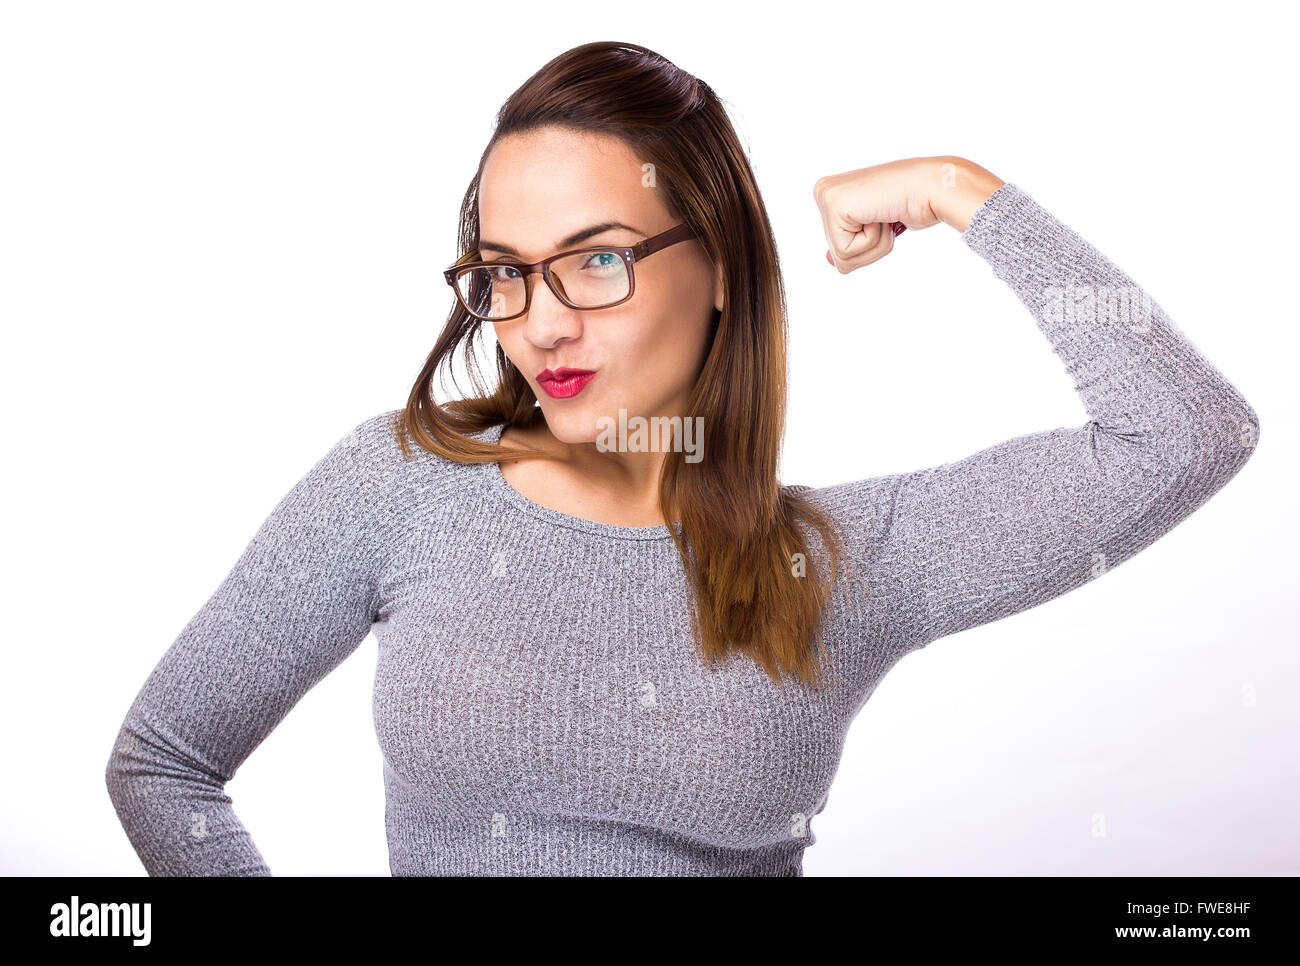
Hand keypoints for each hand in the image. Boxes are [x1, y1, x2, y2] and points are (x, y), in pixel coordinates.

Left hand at [812, 156, 1005, 272]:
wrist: (933, 187)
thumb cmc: (912, 203)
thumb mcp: (874, 228)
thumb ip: (849, 243)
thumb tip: (830, 261)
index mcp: (829, 194)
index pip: (837, 249)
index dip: (868, 245)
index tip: (881, 216)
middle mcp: (822, 192)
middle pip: (837, 256)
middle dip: (870, 247)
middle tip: (885, 216)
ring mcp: (825, 197)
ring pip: (842, 258)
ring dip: (874, 245)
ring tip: (884, 214)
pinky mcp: (834, 205)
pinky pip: (847, 252)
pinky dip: (873, 241)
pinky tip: (881, 214)